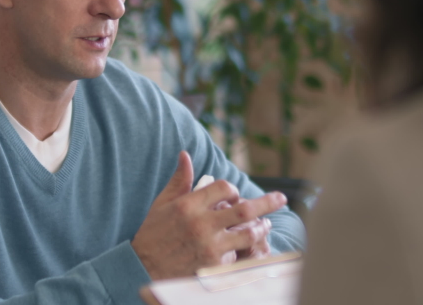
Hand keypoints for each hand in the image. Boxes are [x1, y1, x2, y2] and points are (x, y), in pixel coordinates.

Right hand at [131, 151, 287, 279]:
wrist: (141, 268)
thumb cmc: (153, 234)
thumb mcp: (163, 203)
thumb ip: (180, 180)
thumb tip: (185, 154)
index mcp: (188, 205)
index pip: (223, 187)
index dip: (232, 190)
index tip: (233, 196)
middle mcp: (201, 224)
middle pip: (245, 210)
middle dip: (267, 202)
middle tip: (281, 198)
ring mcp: (208, 246)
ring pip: (247, 234)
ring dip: (260, 229)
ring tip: (265, 225)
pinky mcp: (212, 267)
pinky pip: (237, 257)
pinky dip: (241, 252)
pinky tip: (243, 250)